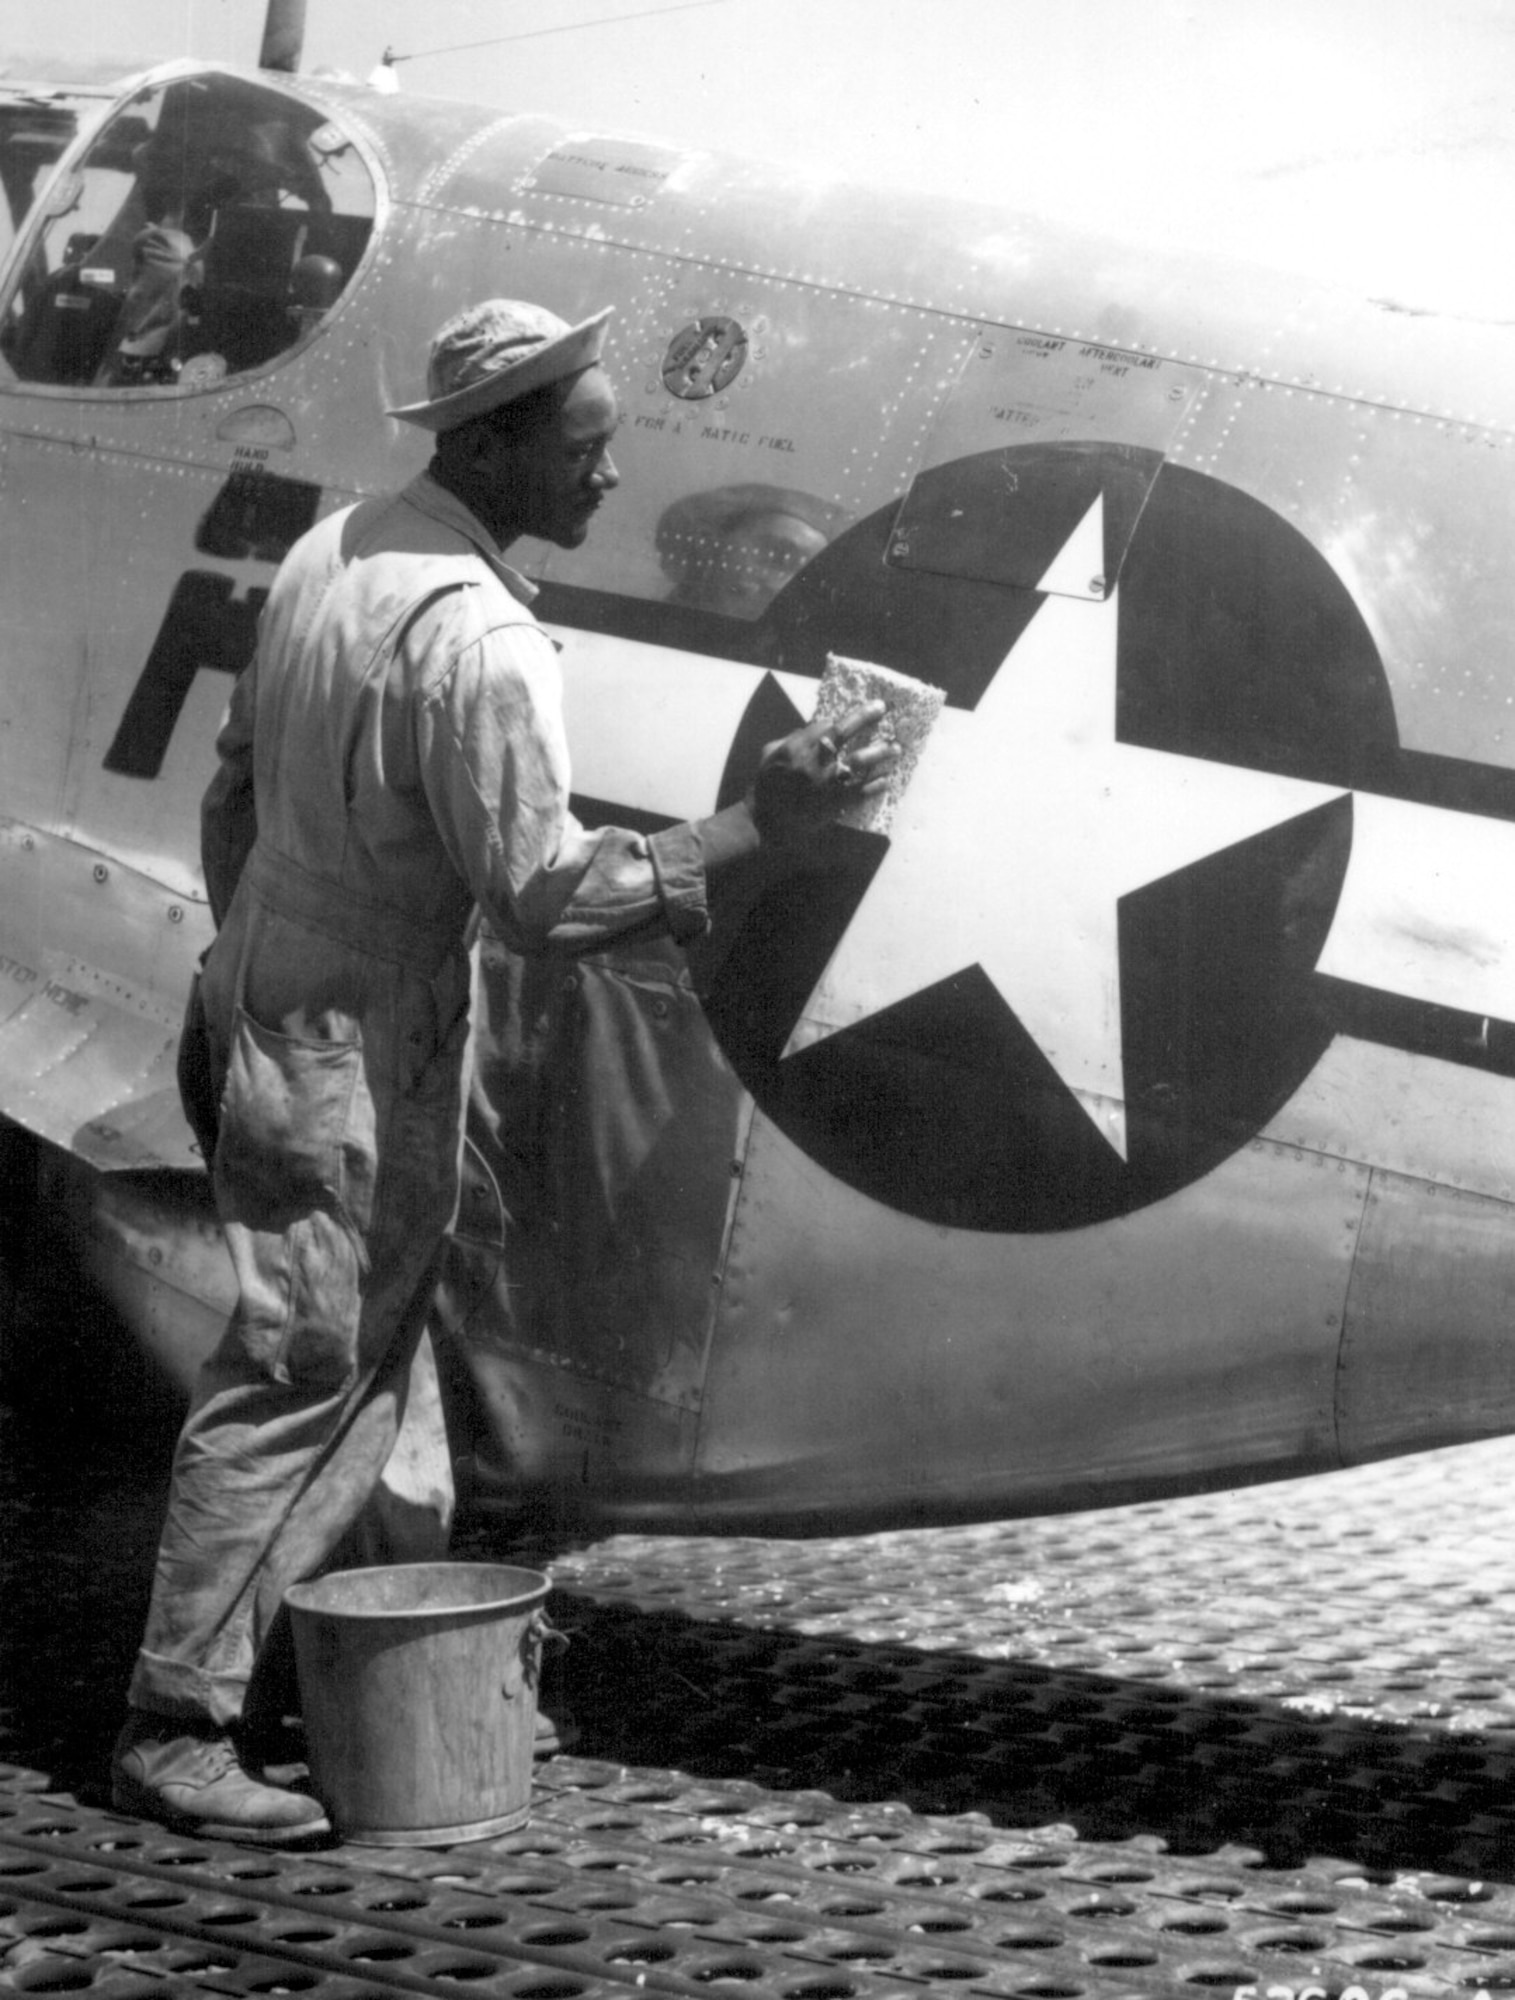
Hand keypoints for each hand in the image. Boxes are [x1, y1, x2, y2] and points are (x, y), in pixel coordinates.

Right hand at [749, 700, 896, 844]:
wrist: (766, 823)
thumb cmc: (766, 786)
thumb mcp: (770, 755)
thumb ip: (791, 739)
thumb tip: (811, 729)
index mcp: (796, 747)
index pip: (826, 725)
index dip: (841, 719)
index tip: (855, 714)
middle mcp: (814, 761)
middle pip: (845, 733)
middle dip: (865, 717)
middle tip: (882, 708)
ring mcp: (826, 783)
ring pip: (859, 761)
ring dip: (879, 753)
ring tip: (895, 748)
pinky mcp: (834, 803)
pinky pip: (860, 791)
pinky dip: (875, 785)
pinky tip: (886, 780)